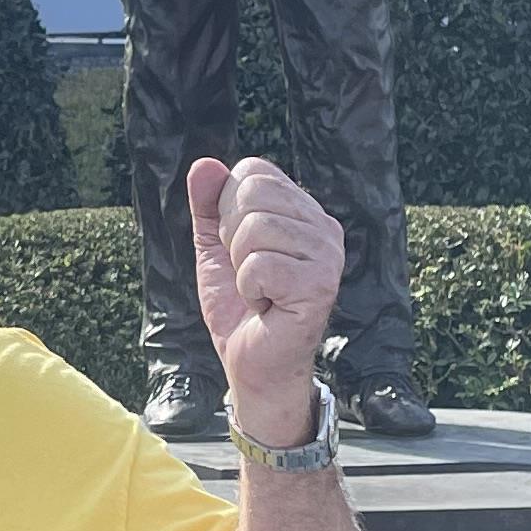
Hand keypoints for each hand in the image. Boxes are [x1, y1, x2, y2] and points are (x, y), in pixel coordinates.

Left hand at [186, 154, 343, 443]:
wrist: (253, 366)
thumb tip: (203, 164)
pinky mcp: (320, 285)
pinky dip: (248, 289)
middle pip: (252, 195)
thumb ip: (209, 207)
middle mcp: (324, 227)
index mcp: (304, 212)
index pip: (254, 172)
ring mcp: (327, 255)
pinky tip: (266, 306)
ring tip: (259, 291)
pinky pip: (259, 265)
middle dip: (231, 239)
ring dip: (240, 268)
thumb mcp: (215, 250)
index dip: (228, 209)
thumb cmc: (240, 308)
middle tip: (248, 273)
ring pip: (254, 229)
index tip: (239, 250)